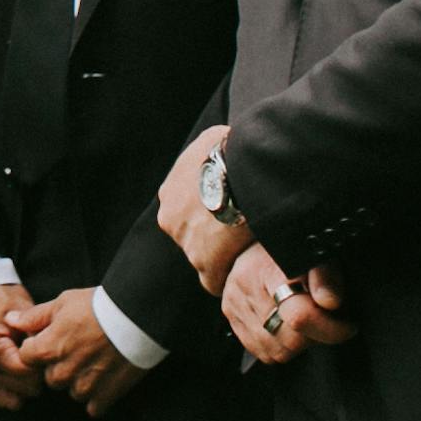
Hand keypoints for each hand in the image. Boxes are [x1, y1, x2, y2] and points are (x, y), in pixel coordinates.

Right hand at [0, 283, 45, 410]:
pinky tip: (14, 371)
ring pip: (13, 401)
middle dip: (37, 376)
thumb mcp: (21, 309)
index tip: (49, 353)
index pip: (28, 373)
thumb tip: (54, 357)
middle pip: (24, 390)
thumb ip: (37, 334)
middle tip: (39, 357)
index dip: (44, 364)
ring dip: (24, 386)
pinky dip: (11, 389)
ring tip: (26, 365)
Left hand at [16, 288, 149, 416]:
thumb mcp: (61, 303)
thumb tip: (10, 320)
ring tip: (94, 361)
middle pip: (49, 378)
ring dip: (77, 381)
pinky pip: (93, 407)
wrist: (138, 316)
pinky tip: (105, 378)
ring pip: (71, 392)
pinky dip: (97, 396)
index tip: (49, 340)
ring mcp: (86, 385)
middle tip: (76, 349)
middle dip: (57, 366)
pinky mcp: (107, 395)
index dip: (35, 349)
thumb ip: (33, 317)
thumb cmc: (97, 305)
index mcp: (48, 349)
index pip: (26, 359)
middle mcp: (63, 371)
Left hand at [157, 124, 253, 292]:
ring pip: (203, 257)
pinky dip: (229, 276)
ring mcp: (185, 241)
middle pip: (193, 235)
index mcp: (171, 192)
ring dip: (224, 256)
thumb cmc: (233, 150)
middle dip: (214, 237)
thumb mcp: (215, 141)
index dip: (210, 216)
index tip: (231, 215)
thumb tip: (228, 149)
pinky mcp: (204, 262)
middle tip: (244, 233)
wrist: (244, 170)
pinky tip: (246, 271)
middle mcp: (170, 218)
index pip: (188, 212)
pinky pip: (214, 279)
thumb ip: (213, 153)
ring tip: (251, 249)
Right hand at [221, 244, 355, 364]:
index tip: (348, 325)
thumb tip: (330, 302)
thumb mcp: (320, 254)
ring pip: (276, 352)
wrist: (260, 235)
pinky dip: (279, 344)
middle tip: (325, 317)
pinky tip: (287, 323)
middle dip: (316, 335)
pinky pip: (261, 351)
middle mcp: (246, 287)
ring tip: (305, 318)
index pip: (299, 315)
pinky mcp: (230, 313)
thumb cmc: (294, 246)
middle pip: (290, 341)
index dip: (330, 329)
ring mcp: (234, 303)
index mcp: (270, 269)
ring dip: (297, 342)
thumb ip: (328, 277)